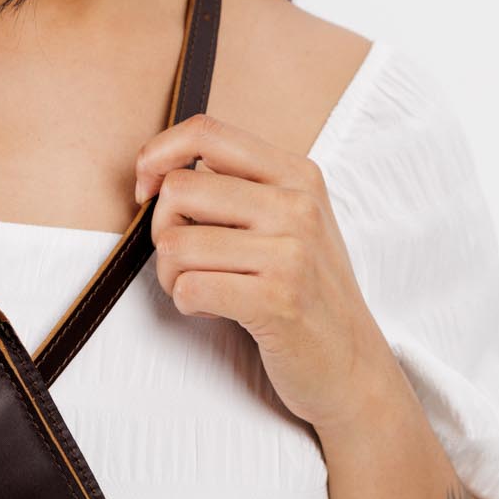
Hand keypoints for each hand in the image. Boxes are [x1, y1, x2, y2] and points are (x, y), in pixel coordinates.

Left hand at [132, 112, 400, 431]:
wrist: (352, 365)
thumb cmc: (307, 293)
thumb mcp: (291, 223)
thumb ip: (238, 189)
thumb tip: (159, 172)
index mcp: (296, 174)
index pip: (205, 133)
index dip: (157, 154)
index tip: (145, 188)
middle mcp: (297, 205)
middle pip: (177, 190)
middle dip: (163, 231)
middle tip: (188, 260)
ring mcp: (290, 251)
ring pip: (173, 244)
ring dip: (173, 276)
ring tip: (207, 290)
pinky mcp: (276, 299)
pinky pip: (188, 287)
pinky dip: (188, 304)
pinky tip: (217, 311)